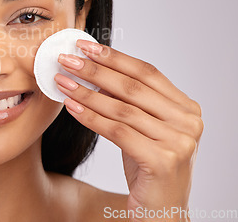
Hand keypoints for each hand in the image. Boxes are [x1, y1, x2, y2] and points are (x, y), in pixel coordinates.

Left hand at [54, 39, 202, 221]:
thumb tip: (92, 72)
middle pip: (132, 87)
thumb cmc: (148, 167)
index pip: (146, 72)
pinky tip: (71, 107)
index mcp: (186, 108)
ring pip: (122, 109)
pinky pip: (118, 131)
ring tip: (62, 82)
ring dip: (86, 93)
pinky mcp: (163, 161)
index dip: (114, 57)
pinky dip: (91, 117)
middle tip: (66, 60)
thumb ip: (129, 102)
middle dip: (94, 71)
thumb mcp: (143, 128)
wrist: (162, 212)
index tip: (85, 46)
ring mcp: (179, 141)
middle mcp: (188, 122)